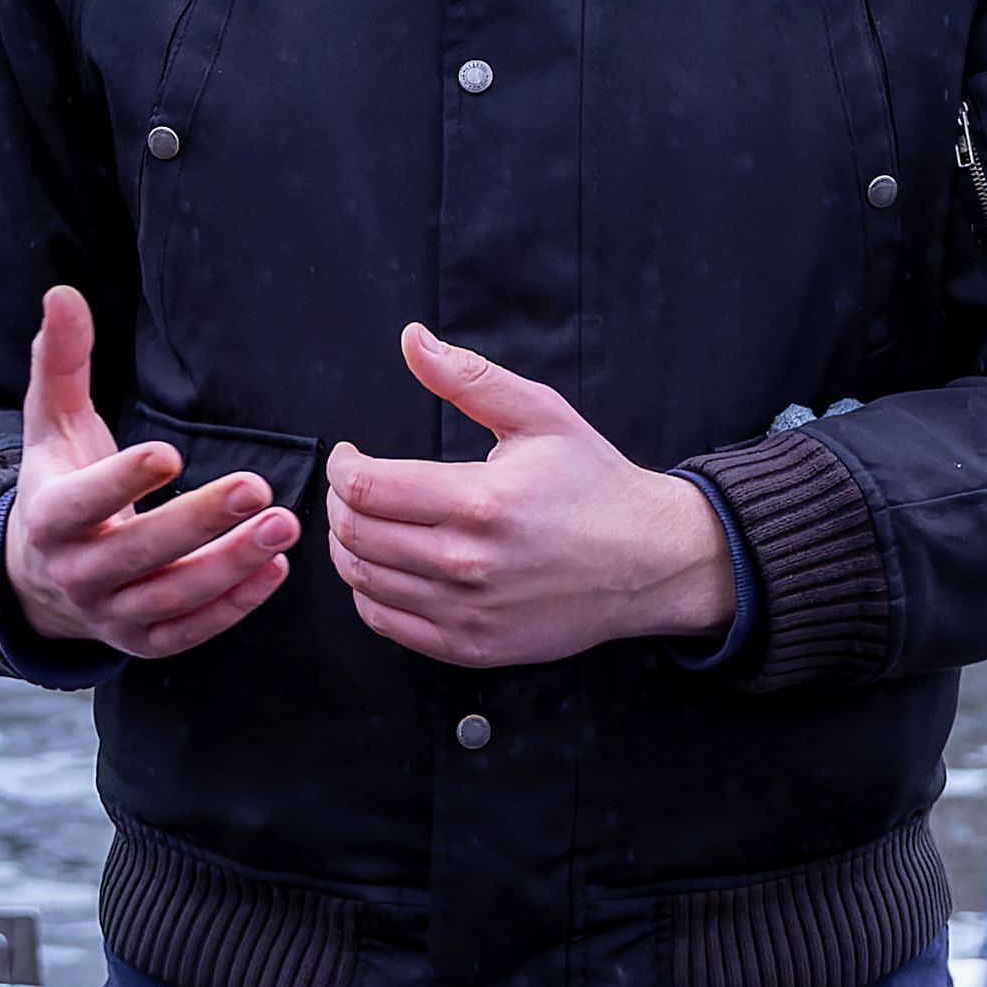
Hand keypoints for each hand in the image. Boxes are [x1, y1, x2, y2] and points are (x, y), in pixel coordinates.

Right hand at [3, 285, 300, 661]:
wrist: (40, 577)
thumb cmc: (59, 482)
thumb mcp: (50, 423)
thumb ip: (61, 360)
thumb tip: (62, 293)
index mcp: (50, 518)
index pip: (82, 503)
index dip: (122, 482)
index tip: (170, 453)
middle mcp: (76, 575)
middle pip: (137, 554)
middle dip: (199, 523)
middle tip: (258, 487)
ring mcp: (111, 616)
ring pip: (171, 599)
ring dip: (230, 566)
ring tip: (285, 525)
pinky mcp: (143, 643)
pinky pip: (191, 631)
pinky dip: (234, 606)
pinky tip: (276, 568)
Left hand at [326, 324, 738, 671]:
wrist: (647, 561)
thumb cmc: (594, 485)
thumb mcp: (541, 415)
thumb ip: (470, 377)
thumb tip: (412, 340)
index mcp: (480, 501)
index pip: (366, 488)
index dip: (340, 467)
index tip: (349, 456)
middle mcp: (467, 563)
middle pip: (355, 535)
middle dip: (339, 502)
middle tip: (353, 486)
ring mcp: (467, 612)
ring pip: (363, 580)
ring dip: (348, 546)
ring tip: (366, 521)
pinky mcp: (471, 646)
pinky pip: (386, 622)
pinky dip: (369, 593)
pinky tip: (386, 566)